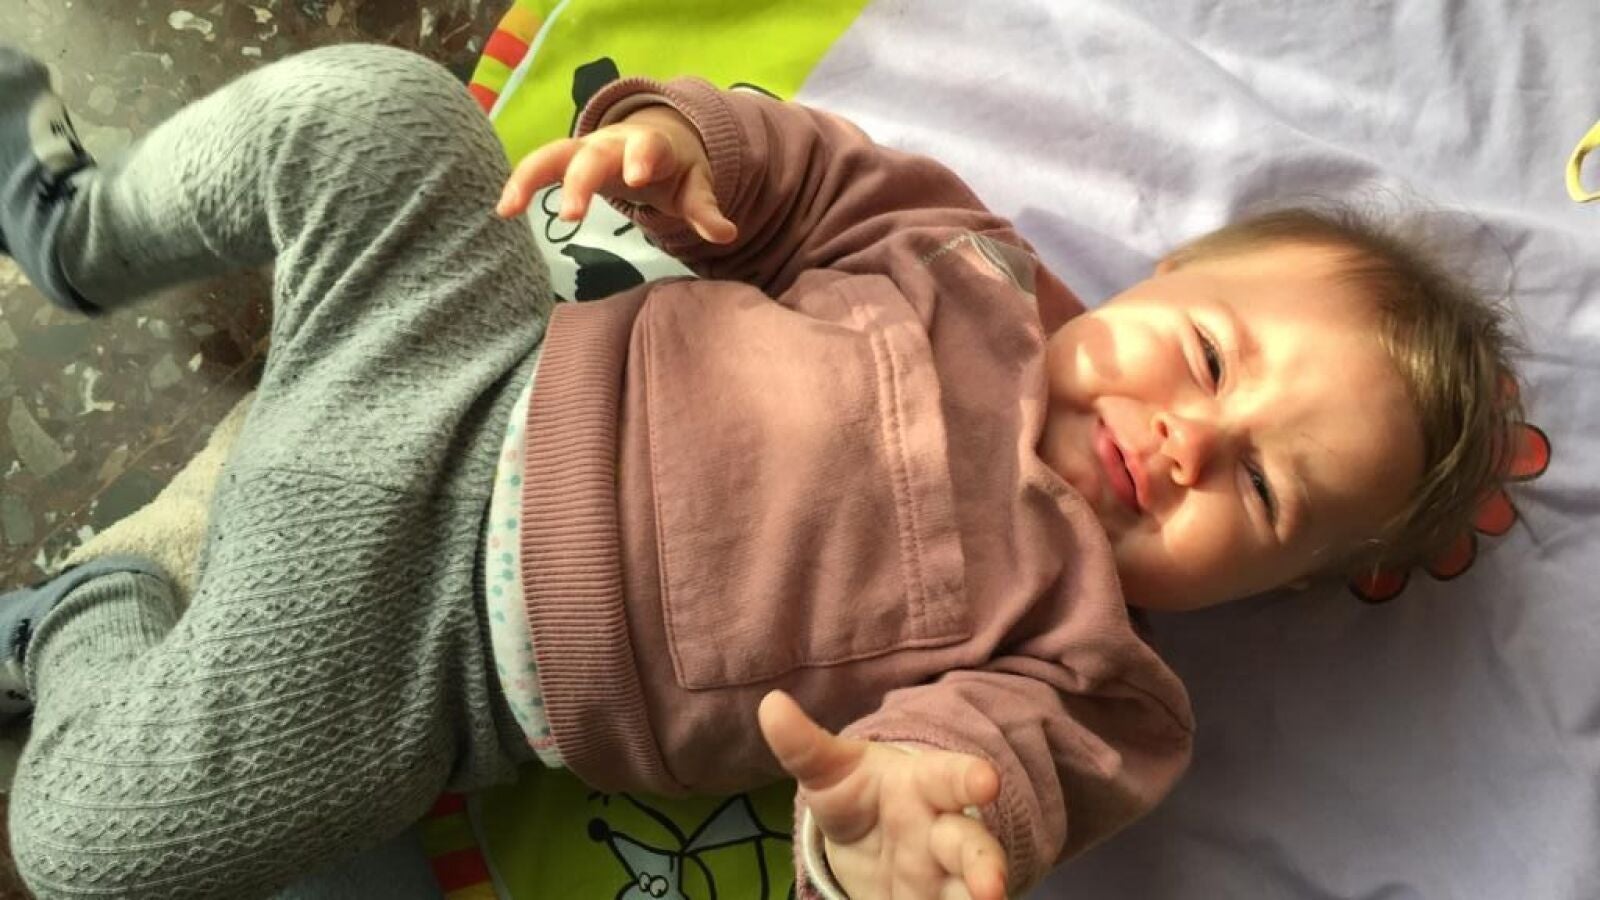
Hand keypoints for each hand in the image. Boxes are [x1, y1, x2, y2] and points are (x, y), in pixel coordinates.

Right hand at [497, 105, 736, 243]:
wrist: (657, 141)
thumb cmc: (675, 169)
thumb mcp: (696, 186)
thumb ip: (705, 209)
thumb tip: (725, 234)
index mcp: (651, 146)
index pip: (647, 146)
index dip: (642, 157)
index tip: (637, 177)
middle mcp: (613, 143)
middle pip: (593, 154)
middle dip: (580, 181)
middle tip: (569, 215)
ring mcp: (585, 149)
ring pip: (553, 155)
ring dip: (530, 179)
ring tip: (509, 208)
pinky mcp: (566, 161)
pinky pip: (538, 167)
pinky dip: (519, 185)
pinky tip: (502, 211)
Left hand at [758, 691, 1007, 899]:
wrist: (871, 840)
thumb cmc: (859, 793)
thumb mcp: (830, 770)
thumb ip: (805, 745)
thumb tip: (769, 705)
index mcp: (924, 785)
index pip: (950, 777)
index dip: (969, 778)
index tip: (986, 780)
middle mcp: (944, 834)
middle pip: (972, 847)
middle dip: (984, 865)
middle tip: (990, 888)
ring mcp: (945, 879)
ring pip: (971, 892)